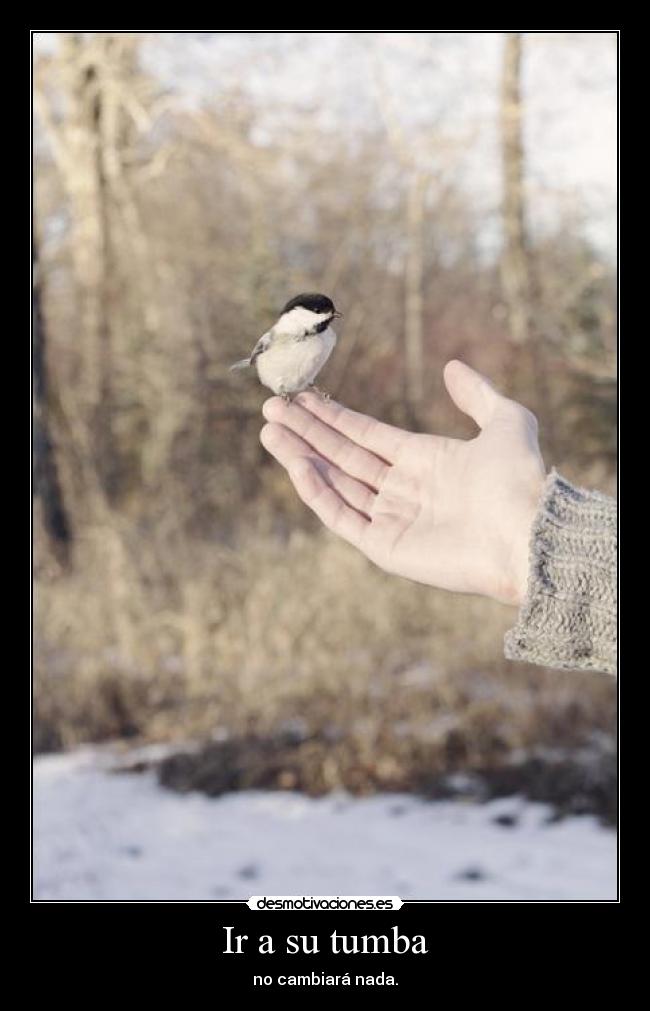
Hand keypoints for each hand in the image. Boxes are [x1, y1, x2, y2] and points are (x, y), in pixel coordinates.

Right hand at [260, 360, 545, 605]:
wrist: (528, 533)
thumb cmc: (520, 480)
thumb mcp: (506, 421)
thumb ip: (478, 394)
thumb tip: (452, 366)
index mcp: (423, 460)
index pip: (365, 434)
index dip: (332, 416)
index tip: (302, 396)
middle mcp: (402, 489)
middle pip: (342, 455)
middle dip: (306, 431)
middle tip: (271, 407)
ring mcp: (391, 519)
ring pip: (335, 483)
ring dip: (301, 457)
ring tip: (270, 430)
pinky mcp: (385, 547)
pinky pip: (343, 516)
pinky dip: (318, 493)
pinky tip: (297, 465)